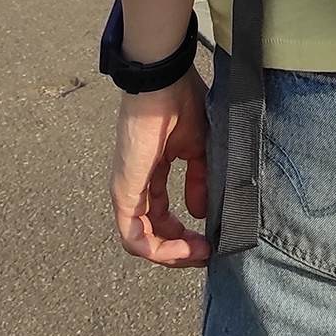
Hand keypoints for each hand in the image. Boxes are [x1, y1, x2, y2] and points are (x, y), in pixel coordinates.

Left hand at [109, 67, 210, 265]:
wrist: (163, 82)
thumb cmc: (181, 103)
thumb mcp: (198, 147)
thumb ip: (200, 181)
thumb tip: (201, 212)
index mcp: (152, 173)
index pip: (162, 215)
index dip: (186, 233)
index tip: (212, 240)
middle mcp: (136, 186)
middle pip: (152, 233)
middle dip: (181, 248)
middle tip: (207, 252)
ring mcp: (127, 191)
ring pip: (142, 241)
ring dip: (173, 253)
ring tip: (200, 253)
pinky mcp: (123, 192)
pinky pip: (134, 237)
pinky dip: (160, 249)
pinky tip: (185, 248)